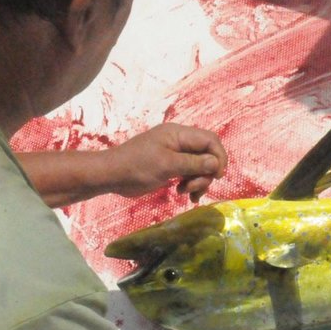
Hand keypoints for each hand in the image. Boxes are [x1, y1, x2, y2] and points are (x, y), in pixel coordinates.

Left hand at [105, 123, 226, 201]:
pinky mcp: (170, 167)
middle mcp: (179, 142)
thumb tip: (216, 163)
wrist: (111, 175)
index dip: (219, 157)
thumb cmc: (137, 167)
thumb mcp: (167, 165)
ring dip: (198, 181)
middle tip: (193, 189)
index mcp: (179, 134)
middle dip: (206, 174)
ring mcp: (174, 155)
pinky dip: (191, 184)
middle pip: (207, 155)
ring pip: (199, 167)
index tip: (217, 176)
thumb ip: (193, 163)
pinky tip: (184, 195)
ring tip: (185, 193)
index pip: (210, 140)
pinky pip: (189, 174)